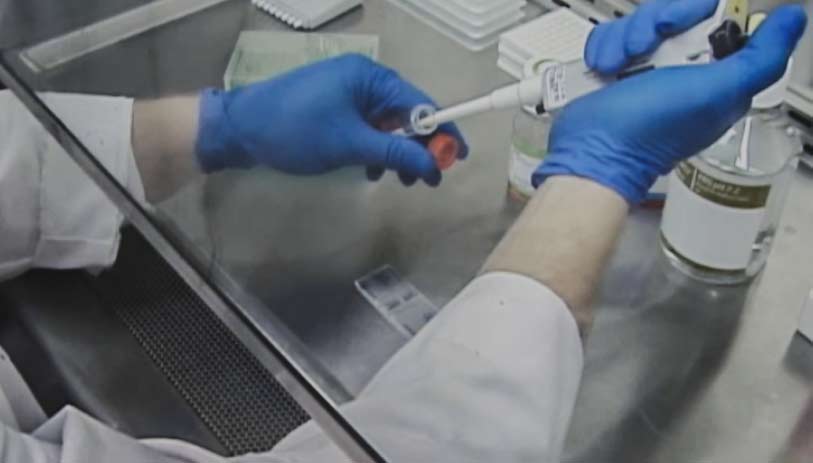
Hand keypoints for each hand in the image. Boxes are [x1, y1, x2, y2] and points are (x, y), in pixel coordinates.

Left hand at [195, 54, 467, 185]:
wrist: (240, 130)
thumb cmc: (296, 130)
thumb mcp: (350, 144)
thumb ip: (395, 154)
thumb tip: (434, 165)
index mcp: (370, 77)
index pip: (420, 103)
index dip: (442, 131)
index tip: (458, 157)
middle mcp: (363, 80)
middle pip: (406, 115)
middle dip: (418, 148)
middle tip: (427, 180)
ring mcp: (347, 94)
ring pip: (387, 125)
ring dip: (396, 154)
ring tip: (399, 183)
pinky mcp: (335, 109)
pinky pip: (367, 129)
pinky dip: (375, 150)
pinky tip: (371, 172)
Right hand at [533, 5, 805, 203]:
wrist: (590, 151)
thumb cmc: (647, 132)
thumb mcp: (716, 94)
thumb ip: (761, 58)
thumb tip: (793, 21)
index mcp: (715, 73)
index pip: (716, 14)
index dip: (694, 11)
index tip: (680, 27)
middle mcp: (683, 68)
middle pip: (675, 12)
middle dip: (654, 24)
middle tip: (645, 50)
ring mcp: (647, 68)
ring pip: (640, 21)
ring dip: (623, 40)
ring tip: (618, 68)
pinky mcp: (616, 69)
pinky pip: (612, 36)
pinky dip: (604, 49)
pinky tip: (605, 70)